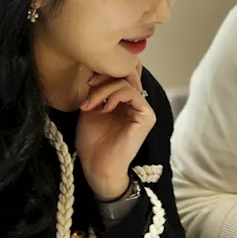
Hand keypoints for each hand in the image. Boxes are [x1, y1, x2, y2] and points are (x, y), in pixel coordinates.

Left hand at [76, 65, 155, 199]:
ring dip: (104, 90)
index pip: (123, 75)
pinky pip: (133, 94)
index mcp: (125, 101)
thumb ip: (97, 91)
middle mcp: (137, 103)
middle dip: (106, 77)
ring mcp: (144, 109)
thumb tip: (97, 72)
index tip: (88, 81)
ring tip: (91, 104)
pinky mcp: (147, 116)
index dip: (107, 71)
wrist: (97, 166)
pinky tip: (104, 108)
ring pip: (128, 83)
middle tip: (90, 87)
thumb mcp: (90, 109)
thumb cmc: (92, 143)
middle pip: (128, 74)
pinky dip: (116, 96)